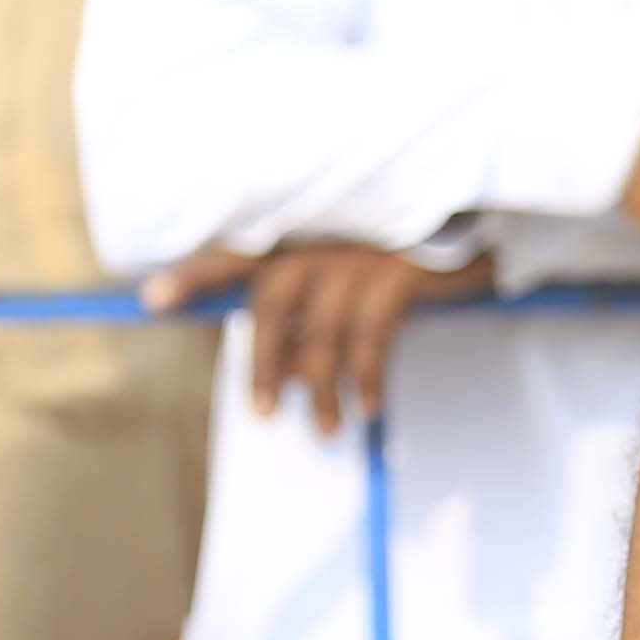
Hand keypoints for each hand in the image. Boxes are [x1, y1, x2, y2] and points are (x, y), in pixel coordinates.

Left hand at [157, 241, 500, 433]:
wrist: (484, 210)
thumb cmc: (413, 240)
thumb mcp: (358, 257)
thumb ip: (319, 293)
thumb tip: (293, 359)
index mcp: (304, 227)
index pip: (237, 250)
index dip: (196, 275)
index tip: (154, 301)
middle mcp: (322, 233)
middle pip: (272, 301)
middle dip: (265, 363)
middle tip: (265, 414)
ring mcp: (360, 250)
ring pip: (321, 329)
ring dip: (320, 387)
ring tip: (326, 429)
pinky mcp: (400, 270)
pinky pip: (371, 338)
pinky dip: (366, 379)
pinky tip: (368, 407)